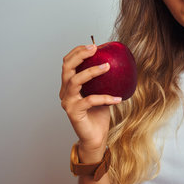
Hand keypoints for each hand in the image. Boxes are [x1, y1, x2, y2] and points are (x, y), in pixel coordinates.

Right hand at [59, 44, 121, 161]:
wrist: (95, 137)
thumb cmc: (98, 115)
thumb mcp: (101, 92)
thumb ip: (102, 80)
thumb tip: (115, 62)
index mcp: (69, 86)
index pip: (67, 63)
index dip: (77, 52)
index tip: (93, 45)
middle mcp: (65, 92)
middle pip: (67, 68)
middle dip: (80, 55)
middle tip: (94, 49)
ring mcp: (68, 102)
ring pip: (75, 81)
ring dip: (92, 71)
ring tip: (107, 67)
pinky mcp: (74, 113)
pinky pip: (90, 100)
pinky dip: (105, 97)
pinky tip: (117, 98)